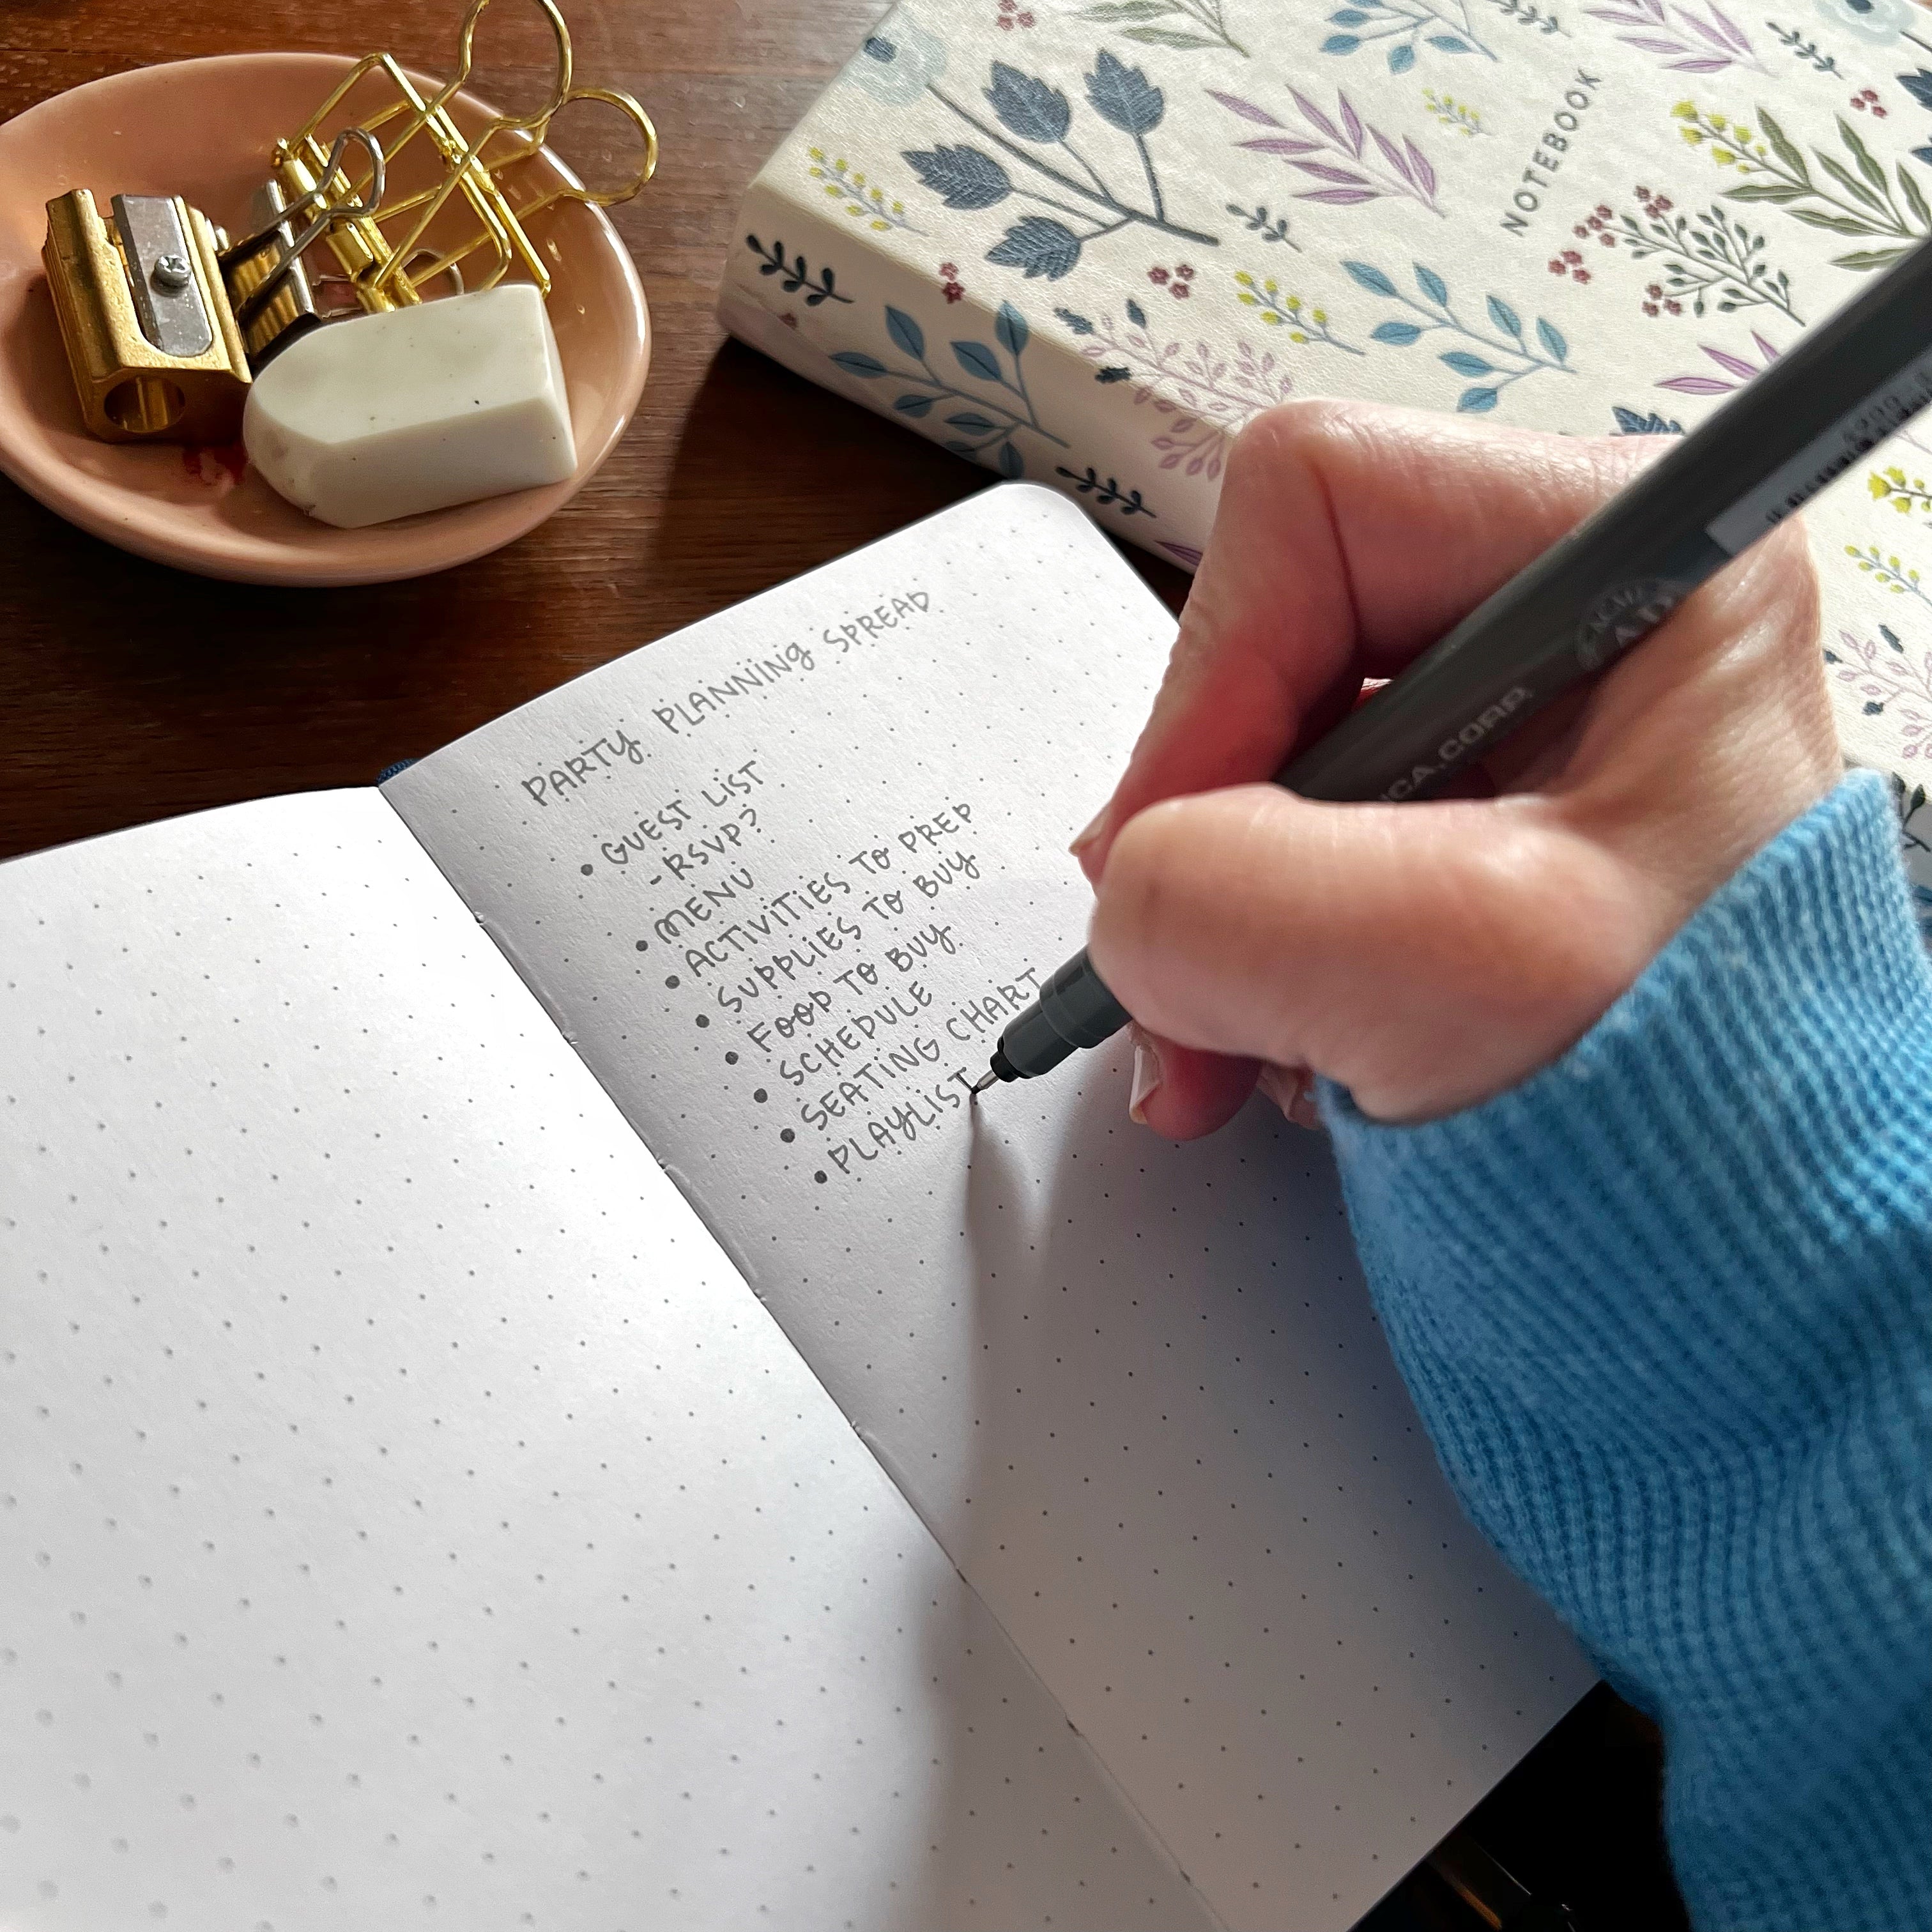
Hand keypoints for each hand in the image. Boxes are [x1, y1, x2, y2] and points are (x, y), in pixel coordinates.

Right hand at [1078, 400, 1839, 1134]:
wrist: (1738, 1256)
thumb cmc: (1698, 1102)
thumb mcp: (1443, 970)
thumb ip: (1221, 891)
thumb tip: (1128, 896)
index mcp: (1638, 563)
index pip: (1320, 505)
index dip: (1214, 674)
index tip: (1187, 851)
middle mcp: (1574, 622)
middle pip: (1274, 639)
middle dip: (1208, 831)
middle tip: (1195, 984)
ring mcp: (1512, 732)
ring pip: (1262, 758)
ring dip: (1224, 917)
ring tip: (1254, 1048)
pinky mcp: (1462, 830)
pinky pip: (1285, 847)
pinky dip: (1255, 959)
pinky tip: (1300, 1049)